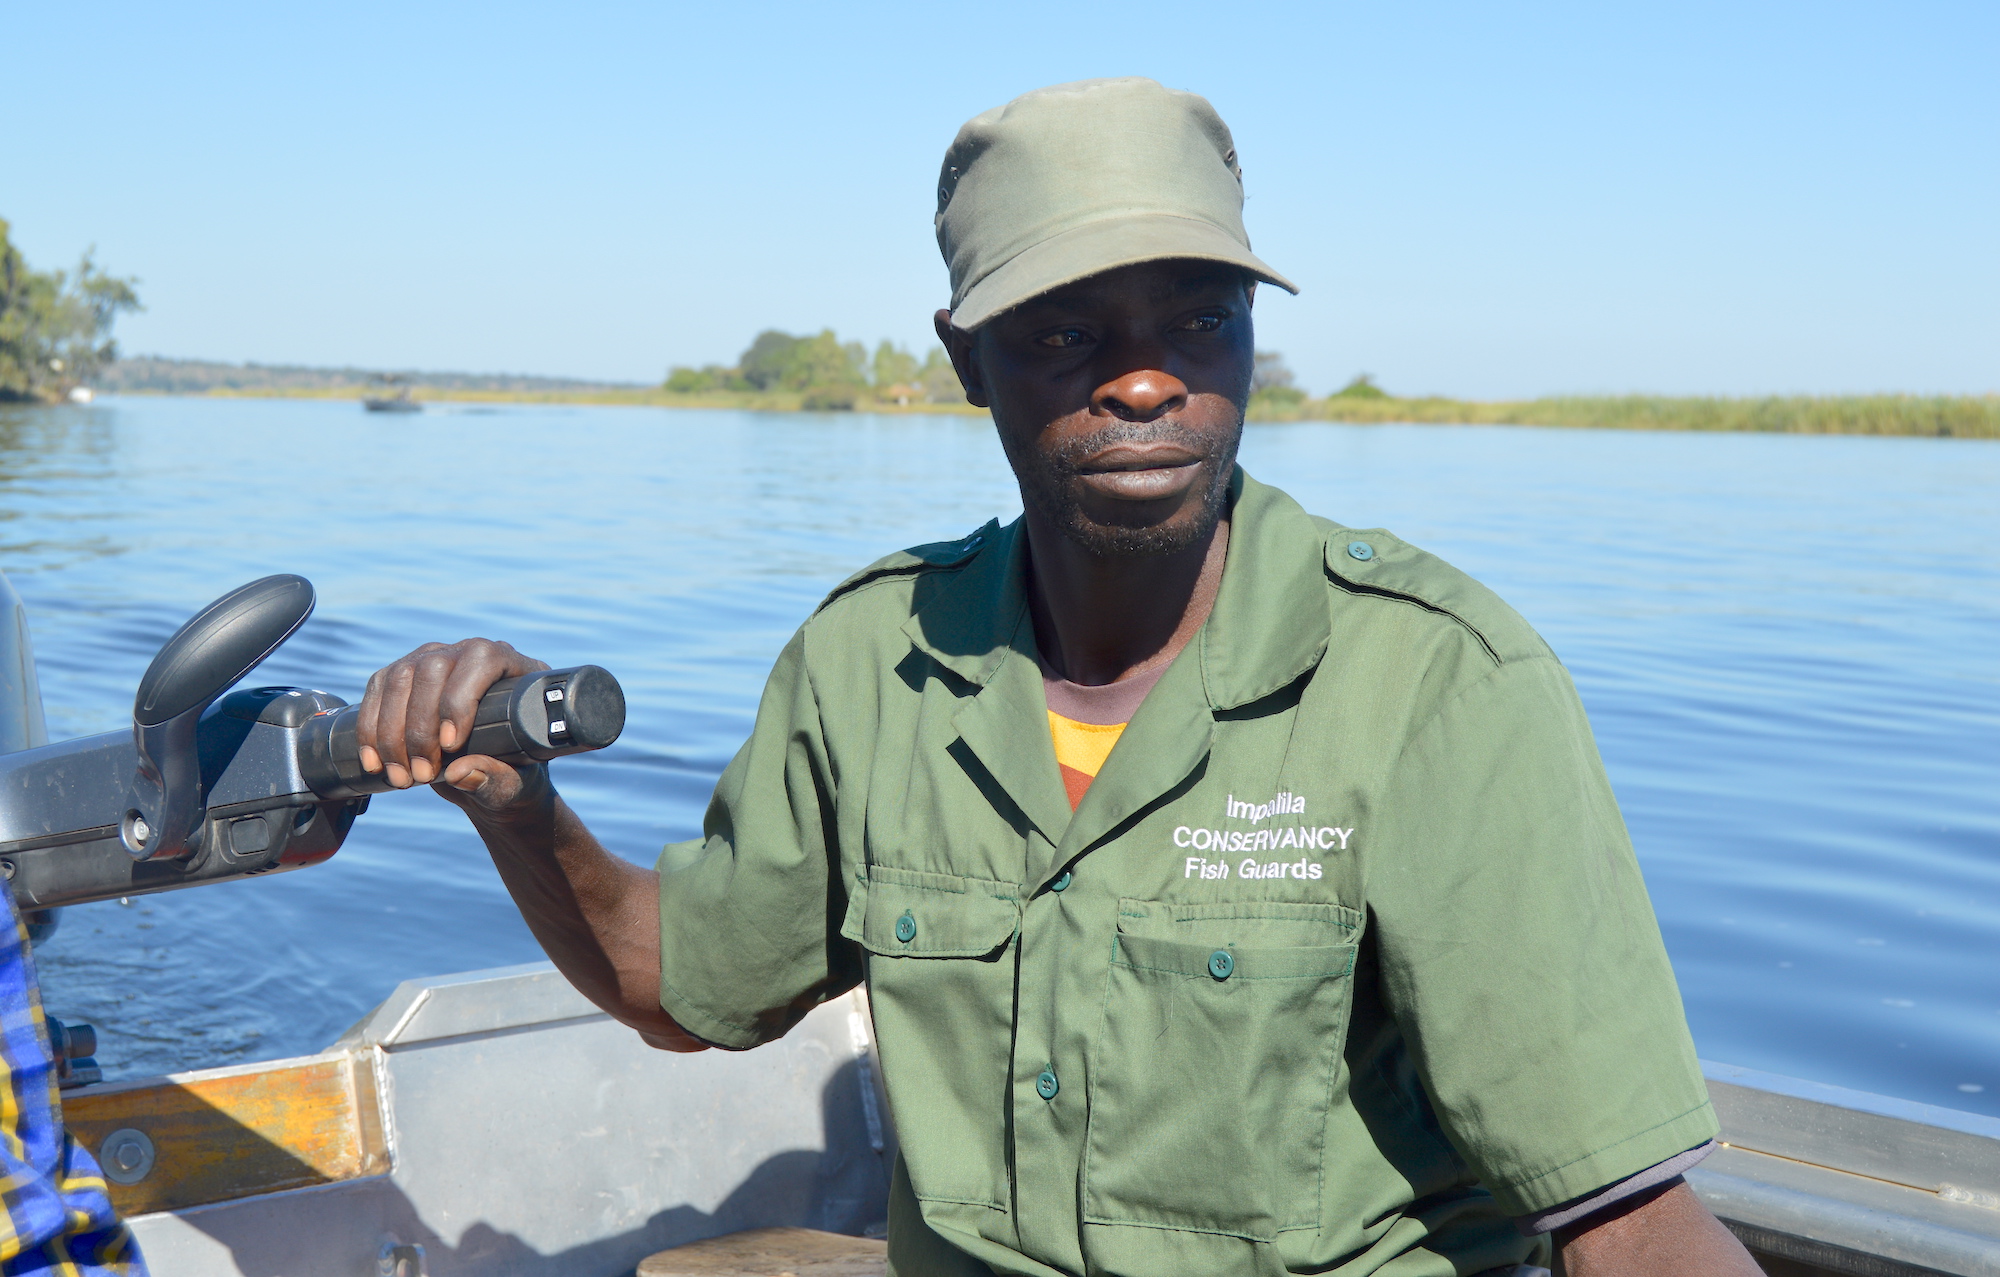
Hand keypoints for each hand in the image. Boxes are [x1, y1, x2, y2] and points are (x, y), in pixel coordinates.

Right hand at [355, 638, 550, 810]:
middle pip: (432, 669)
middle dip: (420, 727)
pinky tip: (374, 763)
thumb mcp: (517, 782)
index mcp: (510, 665)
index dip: (460, 700)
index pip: (481, 661)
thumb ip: (498, 780)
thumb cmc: (514, 771)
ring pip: (398, 679)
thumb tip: (460, 773)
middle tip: (422, 774)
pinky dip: (370, 730)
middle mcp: (468, 652)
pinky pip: (377, 692)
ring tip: (401, 778)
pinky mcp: (402, 677)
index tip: (451, 746)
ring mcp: (431, 659)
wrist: (493, 770)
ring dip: (391, 734)